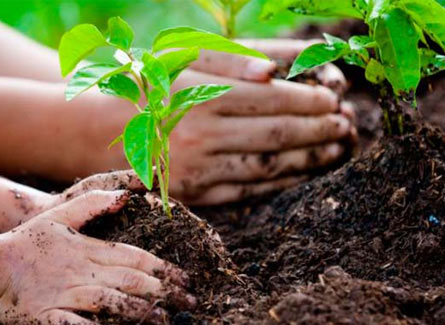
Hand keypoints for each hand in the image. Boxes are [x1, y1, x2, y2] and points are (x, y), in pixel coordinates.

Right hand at [0, 190, 194, 323]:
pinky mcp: (46, 316)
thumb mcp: (61, 217)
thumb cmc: (27, 241)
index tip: (186, 280)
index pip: (135, 258)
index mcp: (90, 250)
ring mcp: (65, 294)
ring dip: (139, 311)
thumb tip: (128, 196)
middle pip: (130, 280)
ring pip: (110, 301)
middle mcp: (82, 271)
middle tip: (189, 303)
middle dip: (163, 292)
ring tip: (164, 320)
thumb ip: (94, 205)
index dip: (164, 269)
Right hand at [166, 39, 356, 204]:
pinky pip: (248, 192)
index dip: (310, 100)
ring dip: (309, 160)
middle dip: (319, 130)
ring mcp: (197, 170)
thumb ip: (234, 57)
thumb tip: (276, 69)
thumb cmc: (150, 85)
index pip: (272, 101)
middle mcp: (200, 135)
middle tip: (345, 124)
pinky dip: (281, 182)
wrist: (99, 130)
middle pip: (277, 136)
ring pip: (268, 167)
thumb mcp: (186, 58)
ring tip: (336, 149)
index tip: (334, 98)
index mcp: (201, 95)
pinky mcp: (194, 195)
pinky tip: (303, 172)